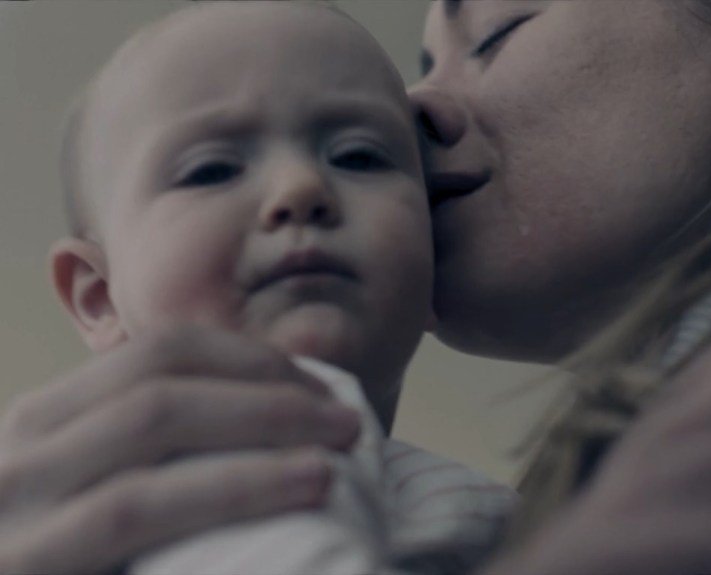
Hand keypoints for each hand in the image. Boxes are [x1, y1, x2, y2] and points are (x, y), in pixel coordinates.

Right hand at [0, 326, 360, 573]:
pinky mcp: (27, 563)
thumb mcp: (89, 501)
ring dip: (264, 424)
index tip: (314, 386)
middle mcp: (16, 447)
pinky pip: (137, 507)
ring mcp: (13, 505)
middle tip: (344, 419)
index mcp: (40, 425)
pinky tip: (299, 485)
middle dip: (266, 386)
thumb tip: (270, 426)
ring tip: (338, 449)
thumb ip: (149, 465)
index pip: (153, 352)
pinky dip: (233, 487)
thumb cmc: (62, 562)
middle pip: (160, 374)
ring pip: (154, 422)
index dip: (245, 357)